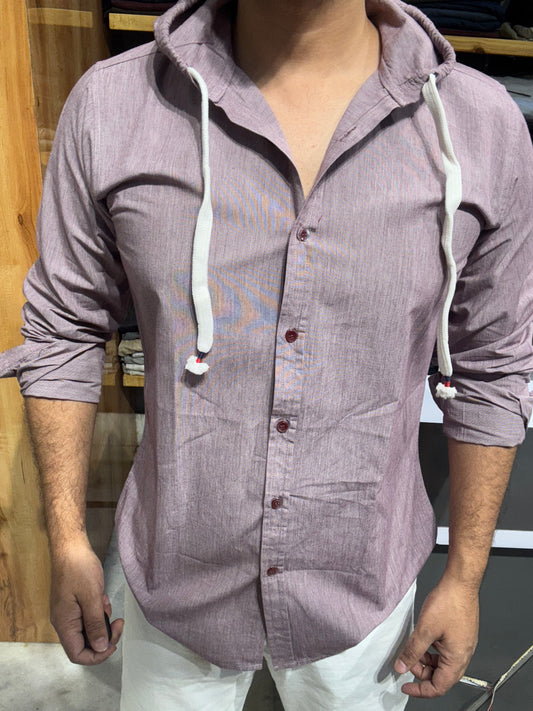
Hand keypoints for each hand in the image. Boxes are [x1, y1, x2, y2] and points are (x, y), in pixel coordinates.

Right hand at [50, 538, 123, 664]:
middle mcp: (63, 622)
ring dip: (101, 621)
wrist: (70, 546)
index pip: (78, 654)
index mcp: (64, 623)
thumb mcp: (92, 597)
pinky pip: (86, 617)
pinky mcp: (72, 604)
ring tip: (106, 603)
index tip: (114, 642)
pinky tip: (102, 598)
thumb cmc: (79, 568)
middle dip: (103, 636)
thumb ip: (96, 624)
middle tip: (118, 622)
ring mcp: (67, 613)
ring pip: (87, 630)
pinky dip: (97, 611)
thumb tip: (100, 647)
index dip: (97, 655)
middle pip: (84, 644)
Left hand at [394, 576, 478, 697]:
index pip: (439, 687)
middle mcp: (463, 655)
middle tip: (406, 662)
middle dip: (422, 672)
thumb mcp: (425, 629)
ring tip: (412, 649)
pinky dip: (432, 650)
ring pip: (442, 663)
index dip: (421, 690)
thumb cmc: (449, 602)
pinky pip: (445, 651)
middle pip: (441, 677)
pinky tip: (423, 640)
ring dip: (426, 660)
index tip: (406, 686)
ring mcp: (463, 644)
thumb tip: (402, 667)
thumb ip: (412, 651)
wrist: (460, 583)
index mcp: (457, 659)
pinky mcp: (461, 634)